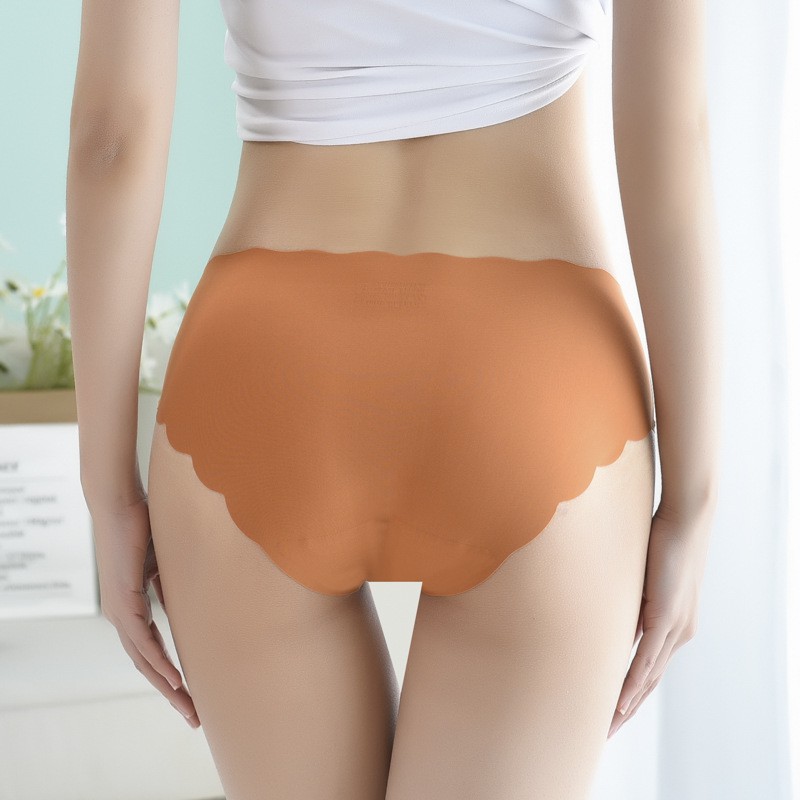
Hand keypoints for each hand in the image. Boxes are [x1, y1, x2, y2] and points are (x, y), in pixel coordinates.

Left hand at [91, 497, 199, 727]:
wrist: (120, 504)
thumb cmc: (142, 527)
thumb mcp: (164, 564)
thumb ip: (171, 586)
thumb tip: (192, 601)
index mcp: (131, 608)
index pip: (152, 651)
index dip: (171, 675)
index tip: (191, 693)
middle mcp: (122, 616)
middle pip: (148, 666)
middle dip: (172, 694)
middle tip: (193, 717)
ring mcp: (120, 612)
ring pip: (144, 662)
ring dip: (167, 687)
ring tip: (189, 707)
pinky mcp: (123, 603)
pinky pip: (143, 643)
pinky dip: (159, 664)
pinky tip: (175, 680)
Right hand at [607, 499, 713, 737]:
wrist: (685, 518)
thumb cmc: (661, 537)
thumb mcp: (639, 574)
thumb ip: (627, 597)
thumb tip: (601, 608)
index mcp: (675, 625)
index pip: (650, 668)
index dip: (631, 694)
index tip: (611, 712)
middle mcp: (679, 633)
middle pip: (650, 682)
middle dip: (626, 710)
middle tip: (604, 731)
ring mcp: (675, 627)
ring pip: (649, 678)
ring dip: (626, 704)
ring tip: (606, 724)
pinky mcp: (667, 617)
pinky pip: (647, 658)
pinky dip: (632, 683)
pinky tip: (619, 700)